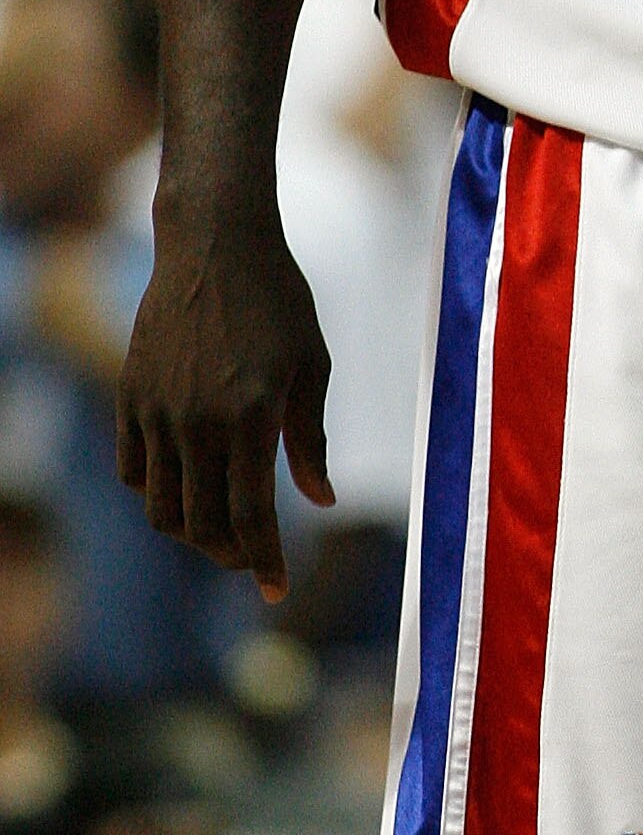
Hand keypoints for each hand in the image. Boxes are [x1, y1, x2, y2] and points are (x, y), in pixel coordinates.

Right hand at [116, 185, 333, 601]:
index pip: (251, 516)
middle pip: (202, 524)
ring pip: (162, 508)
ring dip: (192, 531)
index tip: (278, 591)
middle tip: (253, 558)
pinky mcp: (129, 397)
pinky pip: (134, 471)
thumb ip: (310, 438)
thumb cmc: (278, 299)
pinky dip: (158, 493)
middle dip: (230, 555)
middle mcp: (196, 421)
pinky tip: (187, 486)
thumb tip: (320, 501)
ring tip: (222, 529)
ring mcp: (156, 411)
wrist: (214, 243)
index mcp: (250, 415)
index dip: (264, 560)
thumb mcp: (311, 364)